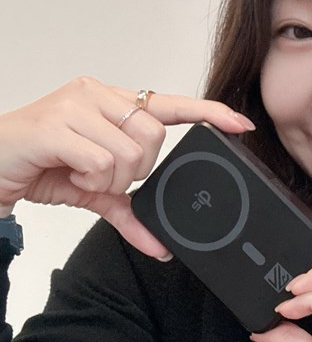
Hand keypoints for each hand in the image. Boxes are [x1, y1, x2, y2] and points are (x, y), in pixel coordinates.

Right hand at [0, 76, 254, 256]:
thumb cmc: (41, 166)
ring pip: (131, 152)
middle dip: (136, 171)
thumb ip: (130, 213)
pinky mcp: (56, 123)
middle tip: (103, 176)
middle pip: (154, 136)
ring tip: (81, 174)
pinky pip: (102, 161)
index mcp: (110, 101)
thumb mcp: (94, 193)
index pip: (169, 102)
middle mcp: (97, 94)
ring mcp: (76, 104)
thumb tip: (161, 248)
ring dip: (110, 179)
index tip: (241, 124)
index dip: (209, 113)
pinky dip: (91, 179)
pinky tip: (69, 173)